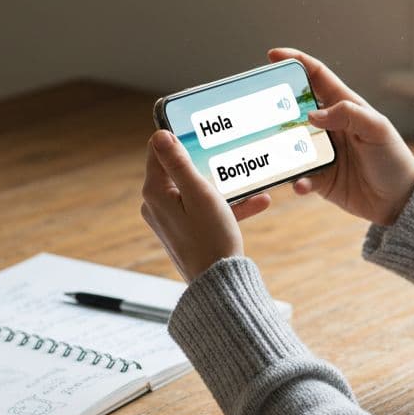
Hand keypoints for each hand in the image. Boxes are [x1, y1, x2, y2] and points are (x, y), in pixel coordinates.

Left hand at [141, 130, 272, 282]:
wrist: (219, 283)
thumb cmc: (210, 238)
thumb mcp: (199, 194)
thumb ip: (178, 163)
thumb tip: (159, 134)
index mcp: (155, 192)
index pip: (159, 151)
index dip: (178, 138)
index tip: (200, 130)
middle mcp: (157, 205)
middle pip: (179, 170)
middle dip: (206, 162)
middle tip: (227, 148)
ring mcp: (170, 219)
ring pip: (196, 190)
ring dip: (224, 185)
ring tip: (249, 178)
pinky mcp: (185, 230)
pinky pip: (205, 210)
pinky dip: (227, 205)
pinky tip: (258, 202)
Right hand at [267, 47, 413, 225]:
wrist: (399, 201)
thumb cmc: (393, 159)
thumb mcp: (377, 129)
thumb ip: (348, 115)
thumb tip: (312, 114)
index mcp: (344, 107)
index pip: (316, 77)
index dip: (295, 62)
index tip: (272, 55)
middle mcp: (329, 126)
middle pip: (294, 108)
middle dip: (275, 104)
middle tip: (256, 105)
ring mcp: (321, 152)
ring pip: (290, 143)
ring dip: (279, 145)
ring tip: (270, 148)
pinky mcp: (319, 178)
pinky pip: (299, 176)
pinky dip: (297, 180)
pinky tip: (301, 184)